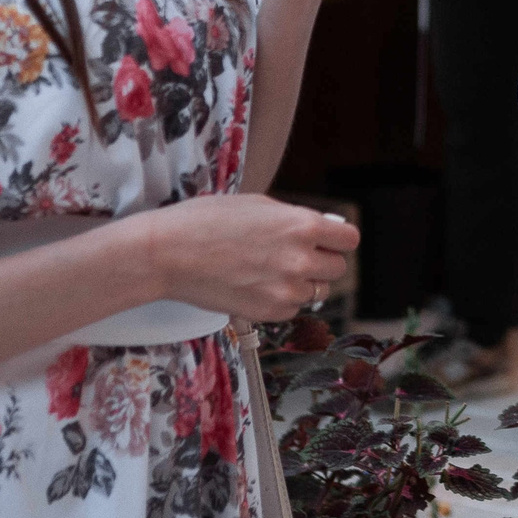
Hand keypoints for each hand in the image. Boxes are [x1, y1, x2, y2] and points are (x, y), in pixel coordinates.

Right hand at [136, 193, 358, 320]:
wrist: (168, 254)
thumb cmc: (207, 221)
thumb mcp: (259, 205)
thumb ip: (296, 219)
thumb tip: (323, 229)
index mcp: (302, 226)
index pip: (349, 239)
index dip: (337, 239)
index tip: (326, 240)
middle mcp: (301, 260)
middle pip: (338, 268)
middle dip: (321, 261)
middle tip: (295, 256)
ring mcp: (286, 290)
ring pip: (317, 292)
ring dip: (303, 283)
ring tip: (272, 271)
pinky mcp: (269, 312)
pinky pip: (293, 308)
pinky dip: (282, 299)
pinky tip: (258, 285)